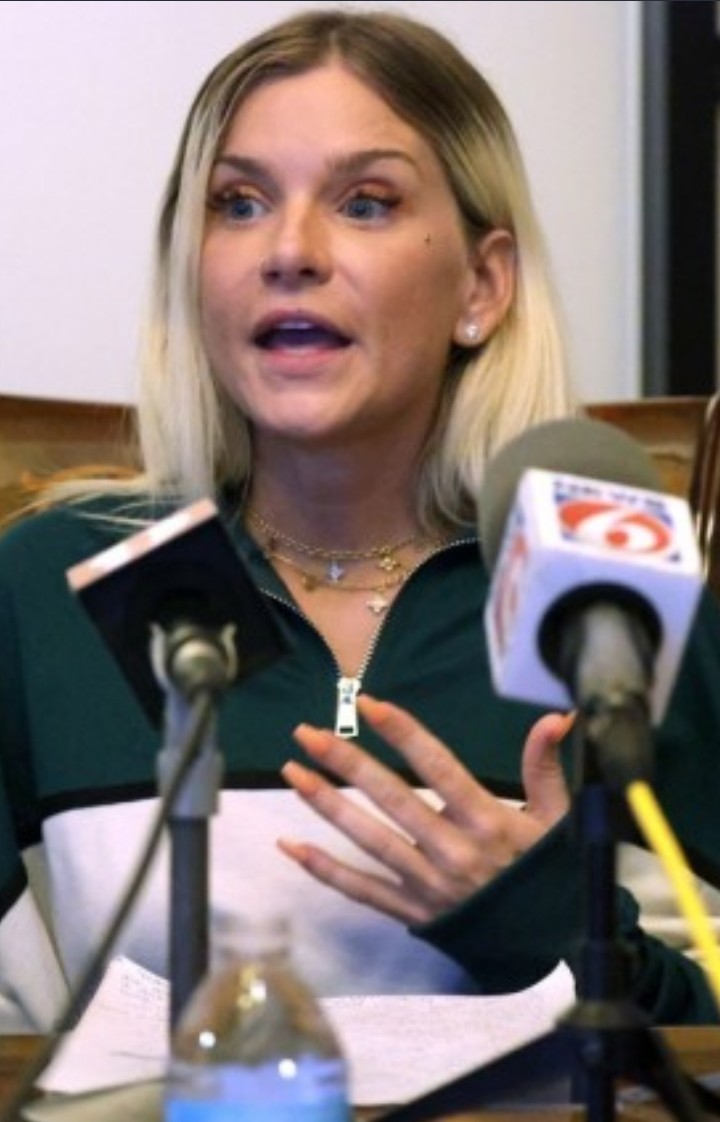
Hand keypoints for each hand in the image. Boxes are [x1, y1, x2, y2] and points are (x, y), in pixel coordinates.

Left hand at [278, 695, 572, 925]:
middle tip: (308, 733)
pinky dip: (324, 870)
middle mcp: (453, 851)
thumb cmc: (551, 871)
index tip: (368, 704)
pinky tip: (291, 846)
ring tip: (293, 772)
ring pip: (368, 839)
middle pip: (391, 798)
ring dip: (326, 804)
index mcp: (487, 821)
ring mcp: (428, 885)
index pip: (436, 766)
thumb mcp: (557, 816)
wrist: (556, 942)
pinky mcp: (414, 913)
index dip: (401, 732)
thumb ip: (545, 765)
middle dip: (346, 762)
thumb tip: (556, 717)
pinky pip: (362, 890)